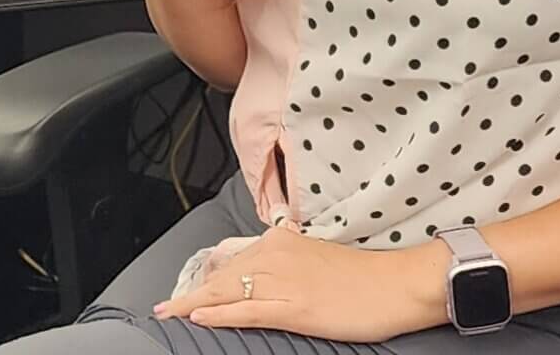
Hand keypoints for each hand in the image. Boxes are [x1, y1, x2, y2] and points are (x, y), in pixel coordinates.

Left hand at [153, 226, 446, 341]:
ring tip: (168, 314)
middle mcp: (277, 256)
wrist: (395, 284)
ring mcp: (284, 281)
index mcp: (282, 243)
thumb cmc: (362, 277)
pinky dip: (220, 314)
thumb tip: (265, 271)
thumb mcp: (317, 260)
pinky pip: (247, 310)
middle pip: (223, 277)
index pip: (232, 261)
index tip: (184, 291)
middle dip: (191, 293)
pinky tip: (199, 316)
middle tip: (164, 307)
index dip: (205, 278)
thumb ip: (288, 261)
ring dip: (194, 304)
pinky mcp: (294, 307)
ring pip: (228, 291)